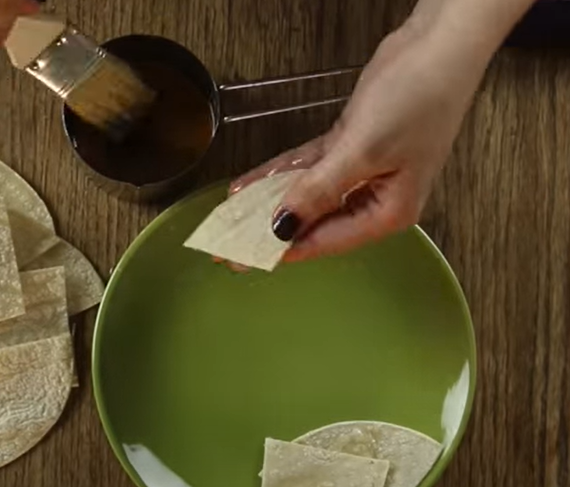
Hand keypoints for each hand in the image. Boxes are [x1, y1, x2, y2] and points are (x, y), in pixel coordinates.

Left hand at [229, 5, 505, 264]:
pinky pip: (310, 166)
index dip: (284, 250)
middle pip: (315, 220)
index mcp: (389, 211)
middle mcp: (376, 196)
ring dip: (271, 199)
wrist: (439, 43)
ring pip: (308, 192)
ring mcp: (363, 169)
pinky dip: (283, 172)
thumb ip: (318, 191)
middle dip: (273, 228)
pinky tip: (253, 181)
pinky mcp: (351, 144)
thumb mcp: (361, 152)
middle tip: (232, 240)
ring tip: (232, 213)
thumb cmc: (419, 98)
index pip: (327, 240)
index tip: (247, 259)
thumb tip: (283, 225)